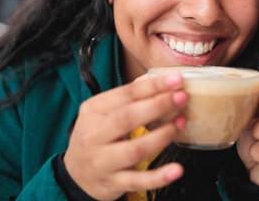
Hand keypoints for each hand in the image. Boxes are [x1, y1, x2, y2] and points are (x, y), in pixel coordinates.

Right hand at [63, 73, 187, 199]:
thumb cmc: (96, 136)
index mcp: (94, 110)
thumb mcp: (102, 112)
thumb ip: (127, 96)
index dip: (153, 86)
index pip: (126, 94)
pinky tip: (177, 170)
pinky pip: (138, 180)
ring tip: (181, 123)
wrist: (76, 174)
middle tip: (182, 97)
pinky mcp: (113, 183)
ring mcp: (103, 161)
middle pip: (128, 118)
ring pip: (135, 149)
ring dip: (162, 136)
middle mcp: (95, 135)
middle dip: (158, 105)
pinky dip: (159, 176)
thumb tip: (154, 76)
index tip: (176, 79)